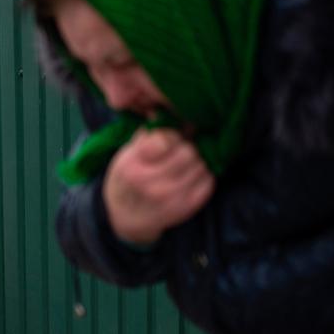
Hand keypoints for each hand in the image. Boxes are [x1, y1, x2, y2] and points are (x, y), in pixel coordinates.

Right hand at [102, 128, 214, 244]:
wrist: (125, 218)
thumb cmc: (126, 180)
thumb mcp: (125, 156)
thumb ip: (147, 136)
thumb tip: (168, 114)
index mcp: (133, 165)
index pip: (165, 139)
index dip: (171, 136)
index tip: (168, 141)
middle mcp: (152, 183)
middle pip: (188, 151)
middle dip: (186, 148)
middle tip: (180, 152)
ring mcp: (171, 197)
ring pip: (201, 165)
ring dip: (196, 162)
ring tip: (185, 165)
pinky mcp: (186, 208)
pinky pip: (209, 182)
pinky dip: (203, 176)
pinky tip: (191, 177)